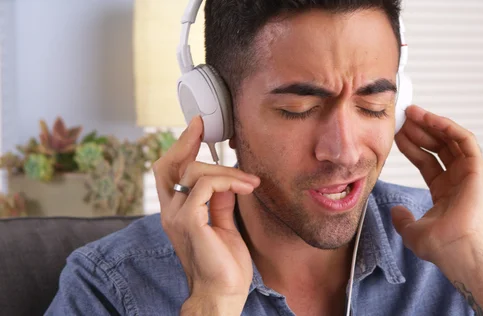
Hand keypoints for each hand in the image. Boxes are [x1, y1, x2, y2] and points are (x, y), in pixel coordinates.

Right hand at [152, 116, 259, 313]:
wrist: (222, 293)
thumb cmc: (224, 264)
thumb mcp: (224, 225)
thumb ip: (220, 202)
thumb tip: (226, 181)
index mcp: (178, 212)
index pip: (170, 172)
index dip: (181, 148)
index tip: (198, 127)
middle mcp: (171, 211)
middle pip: (167, 165)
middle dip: (185, 142)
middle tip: (203, 127)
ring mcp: (177, 216)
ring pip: (192, 171)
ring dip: (226, 169)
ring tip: (250, 180)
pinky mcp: (189, 221)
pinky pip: (204, 186)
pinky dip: (226, 180)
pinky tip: (245, 186)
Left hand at [391, 105, 482, 264]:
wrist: (458, 251)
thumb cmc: (442, 247)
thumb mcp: (412, 231)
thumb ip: (403, 220)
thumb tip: (396, 212)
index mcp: (445, 191)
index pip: (427, 161)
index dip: (412, 146)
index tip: (397, 133)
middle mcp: (457, 180)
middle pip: (438, 147)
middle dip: (420, 131)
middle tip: (402, 117)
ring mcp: (468, 174)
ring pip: (450, 140)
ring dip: (432, 124)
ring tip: (412, 113)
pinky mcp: (477, 170)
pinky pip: (465, 141)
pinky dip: (448, 127)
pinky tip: (430, 119)